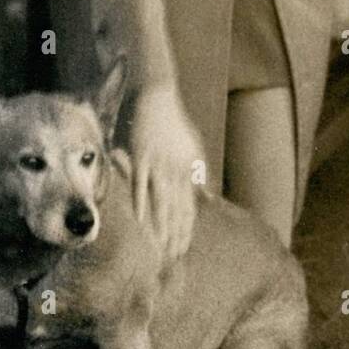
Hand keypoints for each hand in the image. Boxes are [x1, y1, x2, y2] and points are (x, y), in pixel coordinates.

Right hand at [129, 84, 201, 260]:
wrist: (157, 93)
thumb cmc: (173, 121)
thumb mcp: (194, 147)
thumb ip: (200, 174)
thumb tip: (208, 198)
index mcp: (188, 168)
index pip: (189, 207)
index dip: (186, 229)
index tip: (183, 248)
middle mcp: (176, 169)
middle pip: (177, 209)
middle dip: (175, 234)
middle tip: (173, 255)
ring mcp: (158, 163)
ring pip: (161, 201)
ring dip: (160, 225)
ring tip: (159, 246)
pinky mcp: (141, 155)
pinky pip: (140, 184)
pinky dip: (140, 202)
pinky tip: (140, 220)